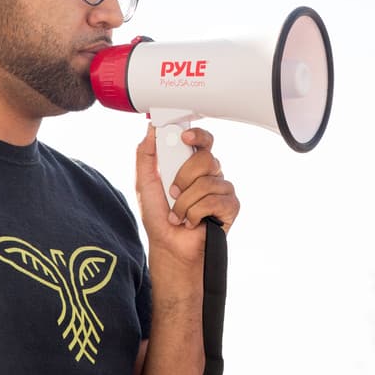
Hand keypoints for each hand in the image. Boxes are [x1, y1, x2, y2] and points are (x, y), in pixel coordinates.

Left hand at [135, 123, 239, 260]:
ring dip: (185, 202)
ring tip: (179, 213)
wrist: (168, 245)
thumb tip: (151, 128)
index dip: (197, 135)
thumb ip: (146, 154)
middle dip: (183, 177)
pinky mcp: (230, 207)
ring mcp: (222, 190)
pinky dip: (195, 214)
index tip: (184, 138)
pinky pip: (214, 201)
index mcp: (192, 164)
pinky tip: (192, 222)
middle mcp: (210, 174)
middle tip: (173, 192)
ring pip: (207, 182)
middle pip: (206, 158)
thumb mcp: (144, 182)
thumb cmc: (158, 216)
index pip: (203, 140)